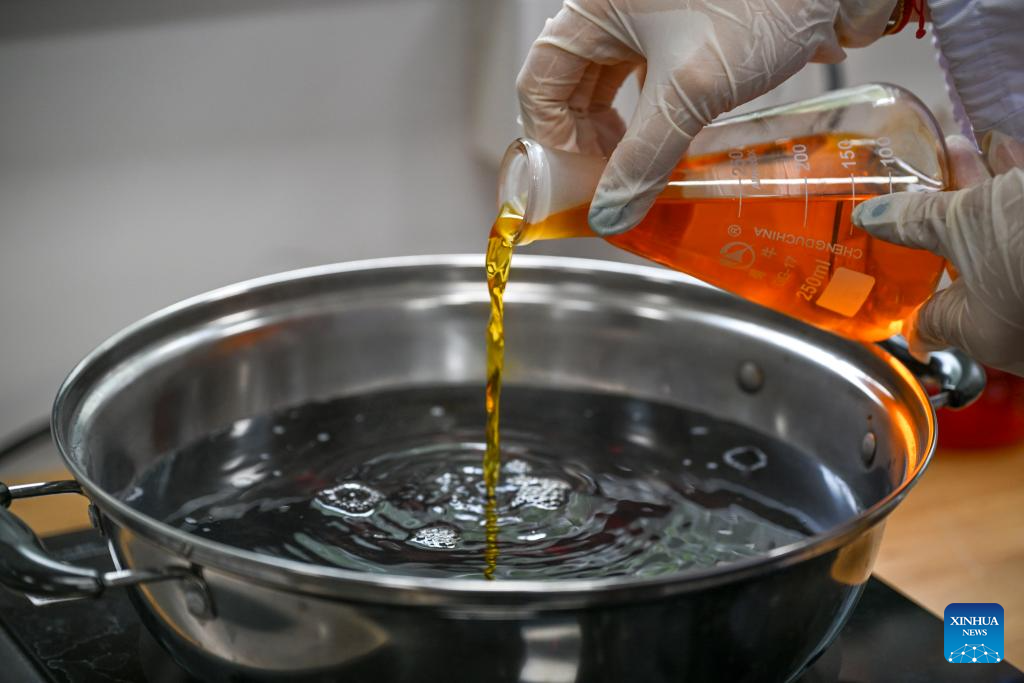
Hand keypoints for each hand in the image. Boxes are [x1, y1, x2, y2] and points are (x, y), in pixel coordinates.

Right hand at [516, 0, 896, 235]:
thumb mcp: (692, 90)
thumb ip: (645, 158)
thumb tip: (611, 212)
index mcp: (596, 6)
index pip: (540, 80)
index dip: (553, 136)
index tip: (583, 176)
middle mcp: (617, 9)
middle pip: (573, 85)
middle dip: (589, 140)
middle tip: (612, 182)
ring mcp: (651, 18)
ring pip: (613, 85)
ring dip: (623, 132)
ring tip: (643, 168)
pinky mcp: (687, 30)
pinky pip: (650, 80)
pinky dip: (655, 116)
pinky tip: (675, 142)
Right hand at [853, 132, 1023, 375]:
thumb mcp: (978, 332)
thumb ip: (940, 324)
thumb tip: (920, 332)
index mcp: (960, 219)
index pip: (909, 214)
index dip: (883, 216)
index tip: (870, 215)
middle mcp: (1004, 189)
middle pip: (976, 163)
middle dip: (961, 159)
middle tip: (951, 151)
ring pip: (1020, 163)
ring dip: (1008, 160)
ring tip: (999, 155)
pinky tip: (1021, 200)